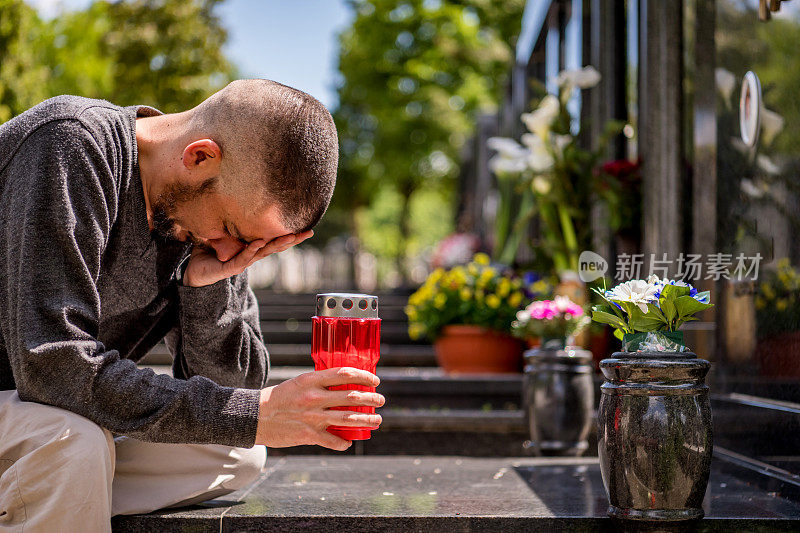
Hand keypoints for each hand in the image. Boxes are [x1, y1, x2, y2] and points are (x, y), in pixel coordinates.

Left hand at [183, 230, 312, 286]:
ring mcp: (243, 262)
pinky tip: (259, 242)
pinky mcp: (231, 267)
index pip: (272, 238)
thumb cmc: (205, 251)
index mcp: (250, 246)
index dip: (287, 231)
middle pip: (276, 246)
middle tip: (310, 231)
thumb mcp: (217, 231)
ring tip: (292, 236)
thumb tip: (224, 195)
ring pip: (265, 252)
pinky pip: (244, 257)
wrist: (192, 271)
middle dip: (294, 239)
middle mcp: (250, 255)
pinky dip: (252, 249)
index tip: (304, 223)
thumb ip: (223, 218)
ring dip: (278, 244)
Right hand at [255, 367, 383, 450]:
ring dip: (367, 420)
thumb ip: (319, 383)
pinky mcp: (308, 434)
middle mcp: (314, 397)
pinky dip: (343, 443)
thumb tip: (343, 383)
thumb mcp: (299, 383)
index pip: (344, 373)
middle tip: (381, 400)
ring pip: (348, 419)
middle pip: (351, 397)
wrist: (255, 417)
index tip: (375, 380)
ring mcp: (312, 417)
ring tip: (377, 420)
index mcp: (311, 380)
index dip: (363, 376)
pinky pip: (332, 440)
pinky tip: (349, 443)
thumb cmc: (279, 398)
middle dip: (371, 399)